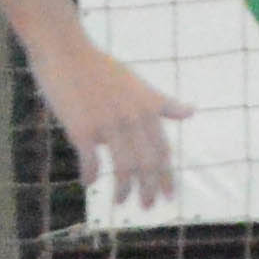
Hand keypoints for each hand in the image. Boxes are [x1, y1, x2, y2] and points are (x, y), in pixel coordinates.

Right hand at [33, 31, 193, 209]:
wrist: (66, 52)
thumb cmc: (100, 69)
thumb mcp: (138, 84)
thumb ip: (163, 104)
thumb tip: (192, 113)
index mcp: (147, 108)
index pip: (163, 151)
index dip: (167, 176)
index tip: (169, 196)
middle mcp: (132, 118)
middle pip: (147, 164)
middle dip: (149, 189)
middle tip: (148, 207)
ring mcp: (107, 123)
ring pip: (123, 168)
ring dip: (123, 190)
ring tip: (120, 201)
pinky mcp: (82, 128)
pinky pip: (90, 161)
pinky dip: (90, 175)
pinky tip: (89, 183)